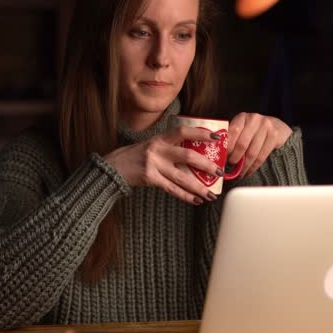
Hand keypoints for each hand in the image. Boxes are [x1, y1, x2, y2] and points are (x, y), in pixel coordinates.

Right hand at [105, 126, 223, 204]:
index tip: (217, 138)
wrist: (112, 167)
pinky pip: (171, 189)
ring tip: (211, 194)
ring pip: (182, 177)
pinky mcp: (149, 178)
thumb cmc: (134, 156)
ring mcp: (153, 164)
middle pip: (188, 156)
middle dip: (206, 165)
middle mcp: (157, 149)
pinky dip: (185, 195)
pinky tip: (196, 200)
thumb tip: (194, 156)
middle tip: (220, 172)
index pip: (183, 132)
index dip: (201, 133)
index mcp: (159, 138)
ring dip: (199, 187)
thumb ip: (168, 148)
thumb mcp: (150, 145)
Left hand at [226, 112, 292, 177]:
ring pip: (252, 152)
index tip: (223, 157)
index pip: (232, 132)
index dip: (227, 147)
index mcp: (242, 117)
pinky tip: (248, 171)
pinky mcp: (274, 136)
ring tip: (239, 173)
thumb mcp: (241, 129)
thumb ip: (231, 138)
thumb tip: (220, 156)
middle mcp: (254, 119)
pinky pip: (262, 156)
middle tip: (230, 166)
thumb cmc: (252, 130)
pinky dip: (253, 167)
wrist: (275, 126)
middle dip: (235, 158)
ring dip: (244, 166)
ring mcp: (266, 126)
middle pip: (242, 144)